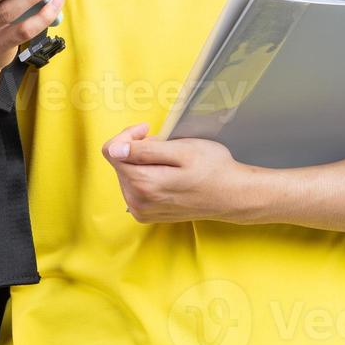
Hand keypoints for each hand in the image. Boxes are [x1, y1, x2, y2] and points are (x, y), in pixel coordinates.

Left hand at [101, 124, 276, 224]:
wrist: (232, 196)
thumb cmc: (212, 168)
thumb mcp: (182, 150)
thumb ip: (145, 151)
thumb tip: (114, 150)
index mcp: (143, 183)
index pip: (112, 150)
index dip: (129, 135)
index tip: (148, 130)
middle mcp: (137, 201)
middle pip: (119, 162)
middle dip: (138, 148)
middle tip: (166, 146)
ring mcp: (141, 210)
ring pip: (126, 174)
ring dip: (142, 162)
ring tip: (169, 161)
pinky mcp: (146, 214)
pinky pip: (133, 187)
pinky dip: (146, 175)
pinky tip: (166, 175)